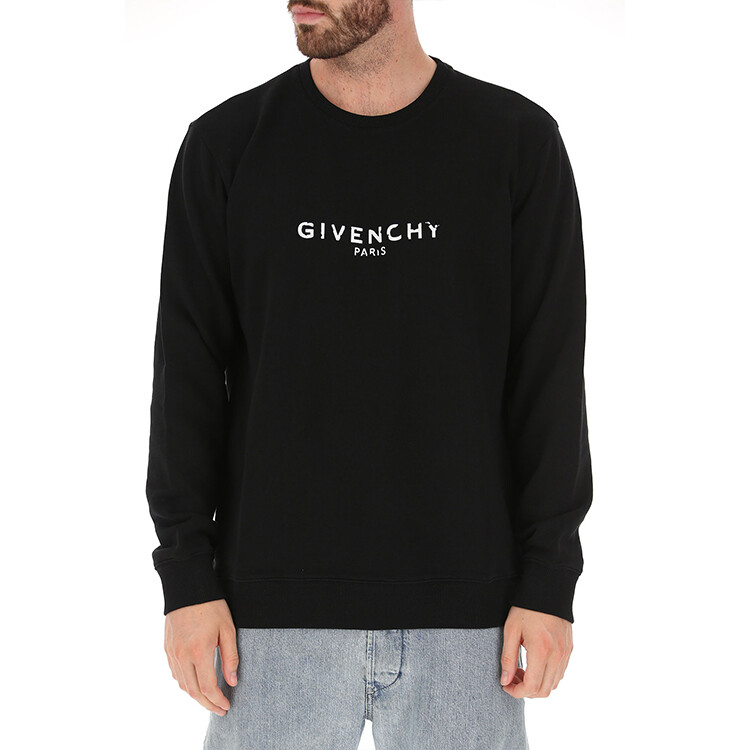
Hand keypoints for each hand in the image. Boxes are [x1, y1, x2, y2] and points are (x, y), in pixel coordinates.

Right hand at [164, 599, 238, 715]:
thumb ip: (230, 657)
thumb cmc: (212, 605)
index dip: (217, 701)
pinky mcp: (167, 647)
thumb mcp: (228, 629)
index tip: (226, 706)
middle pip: (193, 691)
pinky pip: (175, 672)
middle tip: (219, 710)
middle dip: (207, 704)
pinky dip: (185, 683)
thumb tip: (232, 681)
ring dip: (196, 696)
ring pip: (182, 684)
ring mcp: (172, 652)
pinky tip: (195, 683)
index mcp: (199, 651)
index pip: (208, 687)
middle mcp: (182, 655)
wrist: (187, 587)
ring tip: (209, 699)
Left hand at [500, 605, 572, 698]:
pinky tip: (534, 664)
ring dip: (537, 685)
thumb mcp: (511, 630)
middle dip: (526, 691)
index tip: (506, 685)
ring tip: (522, 670)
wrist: (548, 589)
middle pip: (544, 691)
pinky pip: (560, 673)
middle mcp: (557, 655)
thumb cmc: (526, 607)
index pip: (531, 687)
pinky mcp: (569, 649)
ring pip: (554, 684)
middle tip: (512, 678)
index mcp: (541, 650)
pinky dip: (547, 676)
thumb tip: (505, 680)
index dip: (517, 692)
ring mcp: (566, 653)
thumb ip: (508, 657)